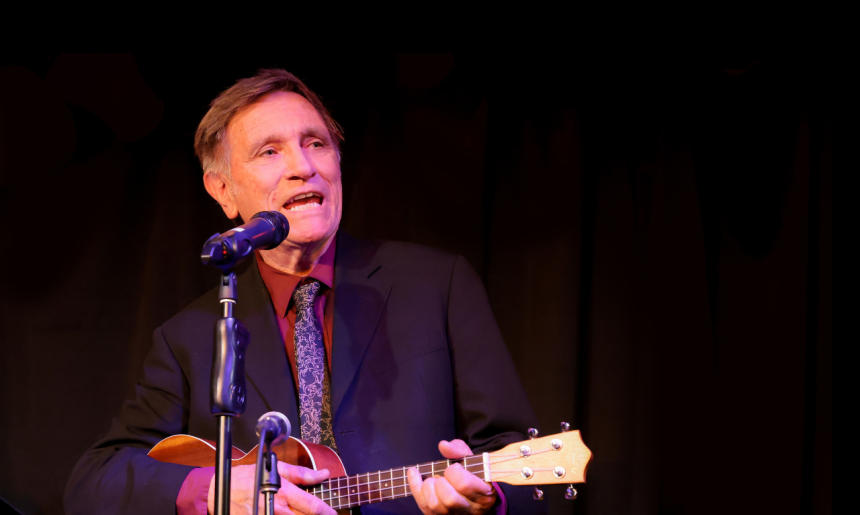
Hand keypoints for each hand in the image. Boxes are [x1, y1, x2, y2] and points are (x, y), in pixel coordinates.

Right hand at [207, 463, 335, 514]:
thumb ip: (301, 473)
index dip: (328, 512)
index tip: (335, 514)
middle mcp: (279, 510)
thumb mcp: (274, 468)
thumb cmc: (246, 478)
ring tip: (303, 513)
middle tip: (326, 514)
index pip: (313, 506)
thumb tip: (322, 473)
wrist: (219, 491)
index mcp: (285, 493)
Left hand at [407, 440, 497, 514]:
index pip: (464, 484)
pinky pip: (424, 506)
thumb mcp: (472, 460)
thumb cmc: (473, 475)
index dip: (454, 472)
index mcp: (483, 494)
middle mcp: (470, 509)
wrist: (475, 496)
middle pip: (450, 499)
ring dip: (428, 487)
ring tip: (433, 480)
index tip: (455, 467)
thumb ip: (459, 450)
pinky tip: (414, 473)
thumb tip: (443, 445)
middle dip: (441, 482)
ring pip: (435, 505)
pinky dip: (415, 487)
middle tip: (443, 476)